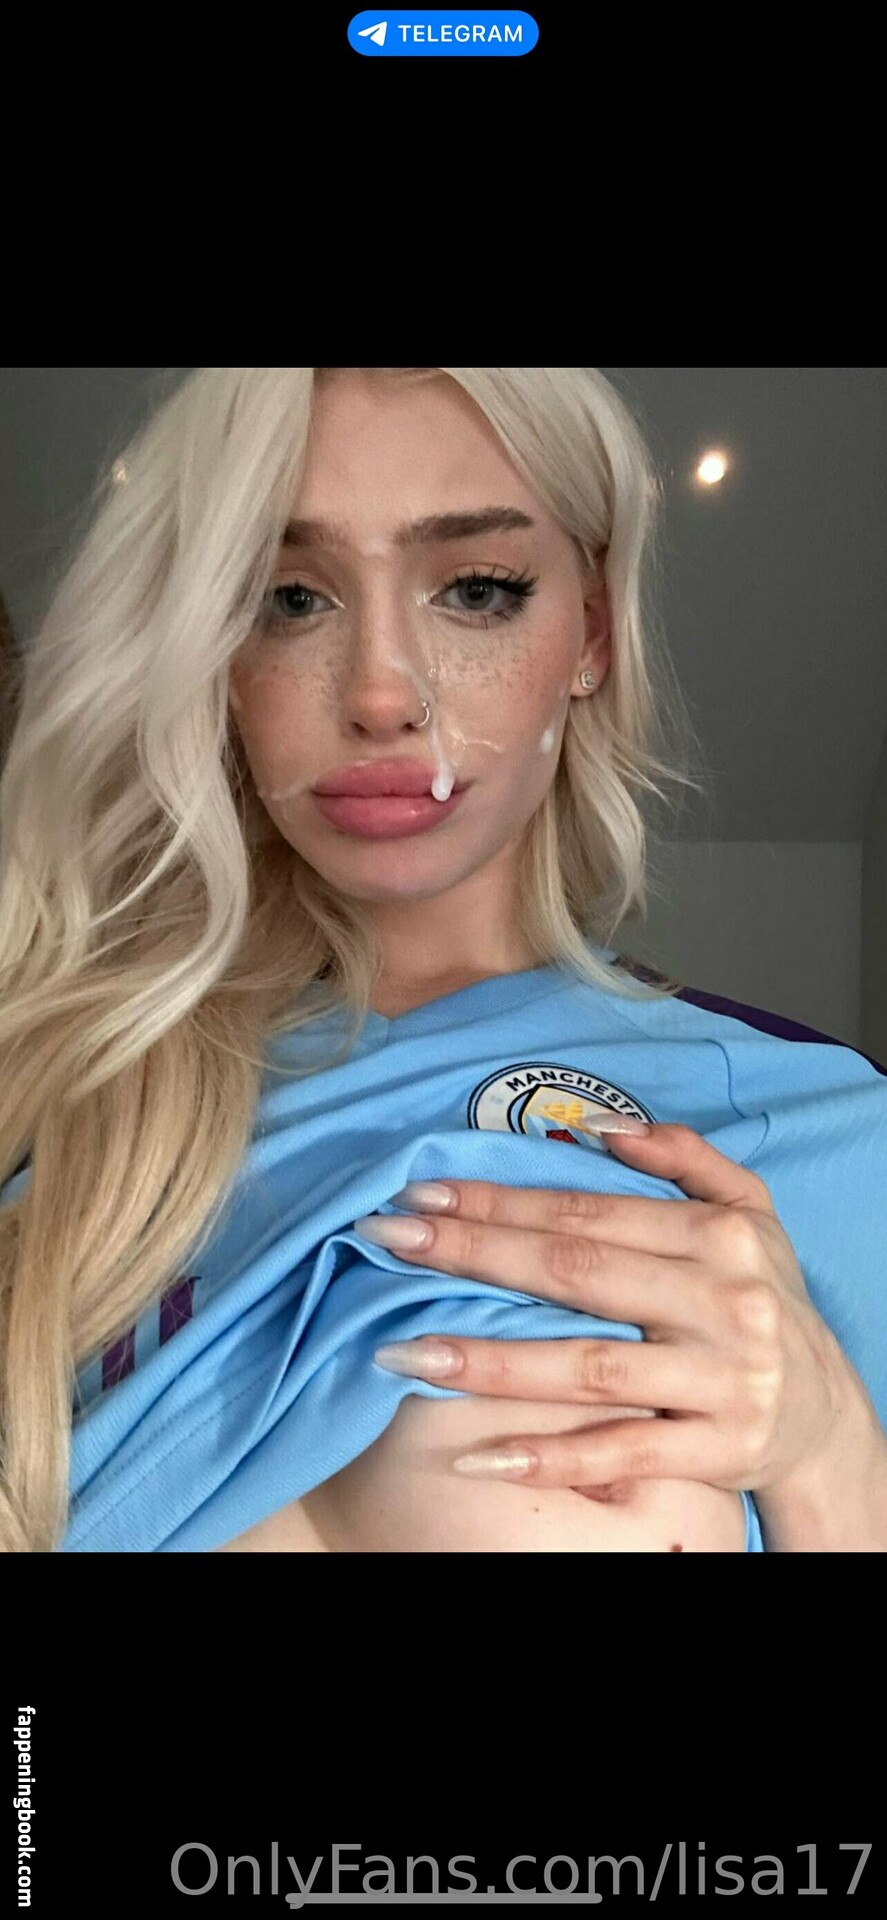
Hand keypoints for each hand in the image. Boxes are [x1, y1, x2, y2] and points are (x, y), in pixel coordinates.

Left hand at [356, 1124, 853, 1495]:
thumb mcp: (750, 1212)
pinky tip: (479, 1455)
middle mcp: (720, 1300)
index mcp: (716, 1234)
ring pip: (587, 1366)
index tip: (422, 1195)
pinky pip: (621, 1450)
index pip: (587, 1211)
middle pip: (576, 1274)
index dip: (500, 1202)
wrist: (829, 1415)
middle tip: (389, 1241)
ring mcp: (720, 1378)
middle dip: (473, 1254)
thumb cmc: (763, 1300)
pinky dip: (549, 1457)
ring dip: (489, 1359)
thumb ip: (687, 1156)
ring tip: (404, 1349)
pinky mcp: (719, 1448)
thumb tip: (605, 1126)